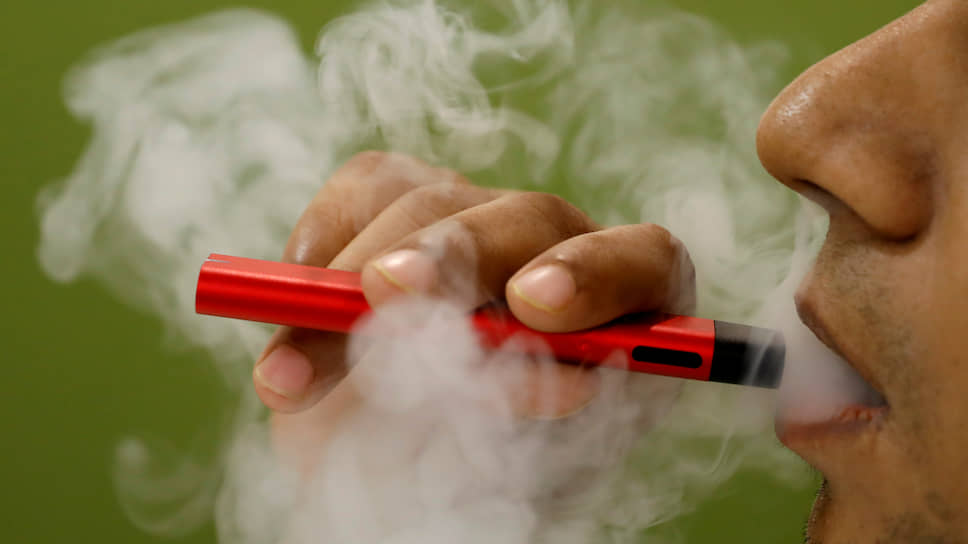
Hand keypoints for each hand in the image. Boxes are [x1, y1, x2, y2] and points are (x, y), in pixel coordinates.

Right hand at [254, 152, 695, 464]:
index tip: (531, 309)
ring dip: (349, 282)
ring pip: (430, 201)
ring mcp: (483, 216)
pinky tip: (294, 298)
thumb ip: (524, 412)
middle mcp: (559, 249)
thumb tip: (528, 378)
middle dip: (453, 254)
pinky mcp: (409, 202)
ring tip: (290, 376)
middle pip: (527, 218)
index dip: (591, 274)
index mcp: (625, 311)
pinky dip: (320, 241)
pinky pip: (365, 187)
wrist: (417, 457)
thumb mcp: (517, 460)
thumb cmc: (485, 468)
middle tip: (388, 293)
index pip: (638, 263)